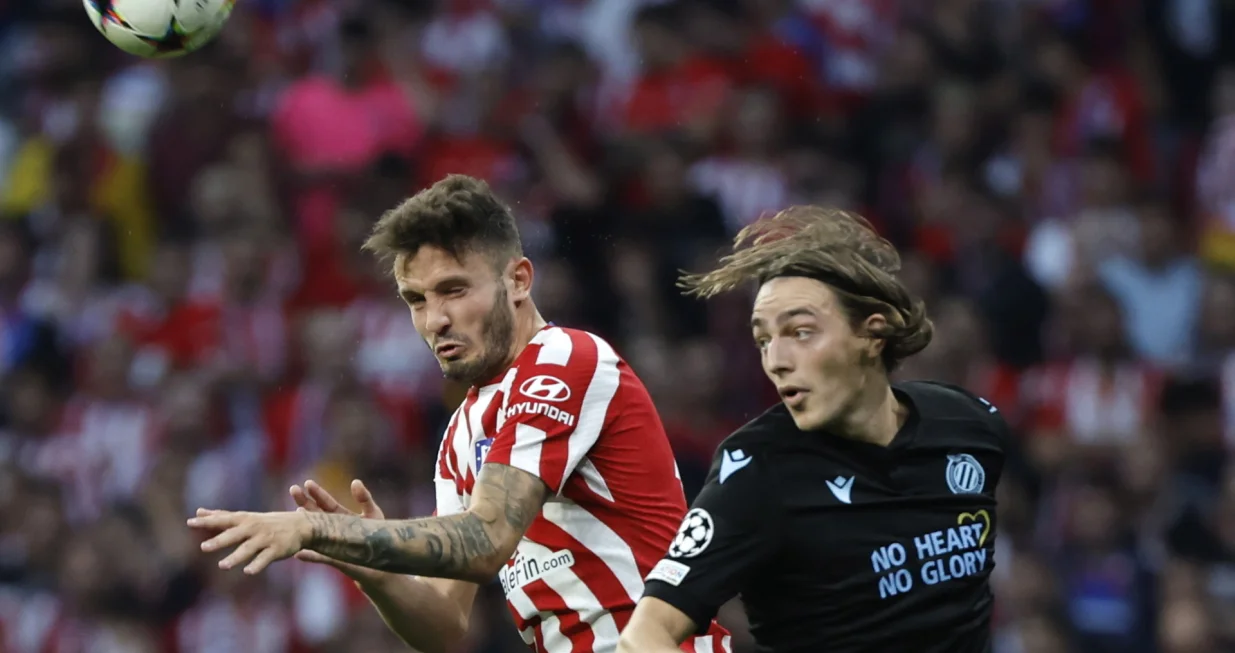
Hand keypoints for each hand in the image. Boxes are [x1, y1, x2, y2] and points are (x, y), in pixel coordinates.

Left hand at [187, 509, 311, 574]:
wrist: (301, 525)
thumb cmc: (268, 523)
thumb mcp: (245, 517)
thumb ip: (221, 516)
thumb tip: (198, 512)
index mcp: (245, 519)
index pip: (223, 519)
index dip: (207, 521)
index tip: (190, 522)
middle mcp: (254, 527)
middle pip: (234, 534)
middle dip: (219, 540)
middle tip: (203, 547)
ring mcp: (266, 538)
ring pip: (248, 548)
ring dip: (236, 557)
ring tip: (222, 566)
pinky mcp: (277, 550)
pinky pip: (265, 558)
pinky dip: (257, 565)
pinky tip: (248, 572)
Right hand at [290, 479, 390, 586]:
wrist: (382, 561)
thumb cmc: (378, 535)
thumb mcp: (373, 513)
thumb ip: (364, 498)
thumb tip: (354, 481)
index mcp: (340, 515)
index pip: (326, 502)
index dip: (317, 493)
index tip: (307, 483)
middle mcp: (332, 528)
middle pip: (315, 514)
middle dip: (304, 502)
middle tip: (293, 490)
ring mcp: (330, 542)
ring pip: (313, 533)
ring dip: (304, 526)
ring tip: (295, 515)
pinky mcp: (334, 558)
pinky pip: (319, 557)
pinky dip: (309, 556)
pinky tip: (298, 554)